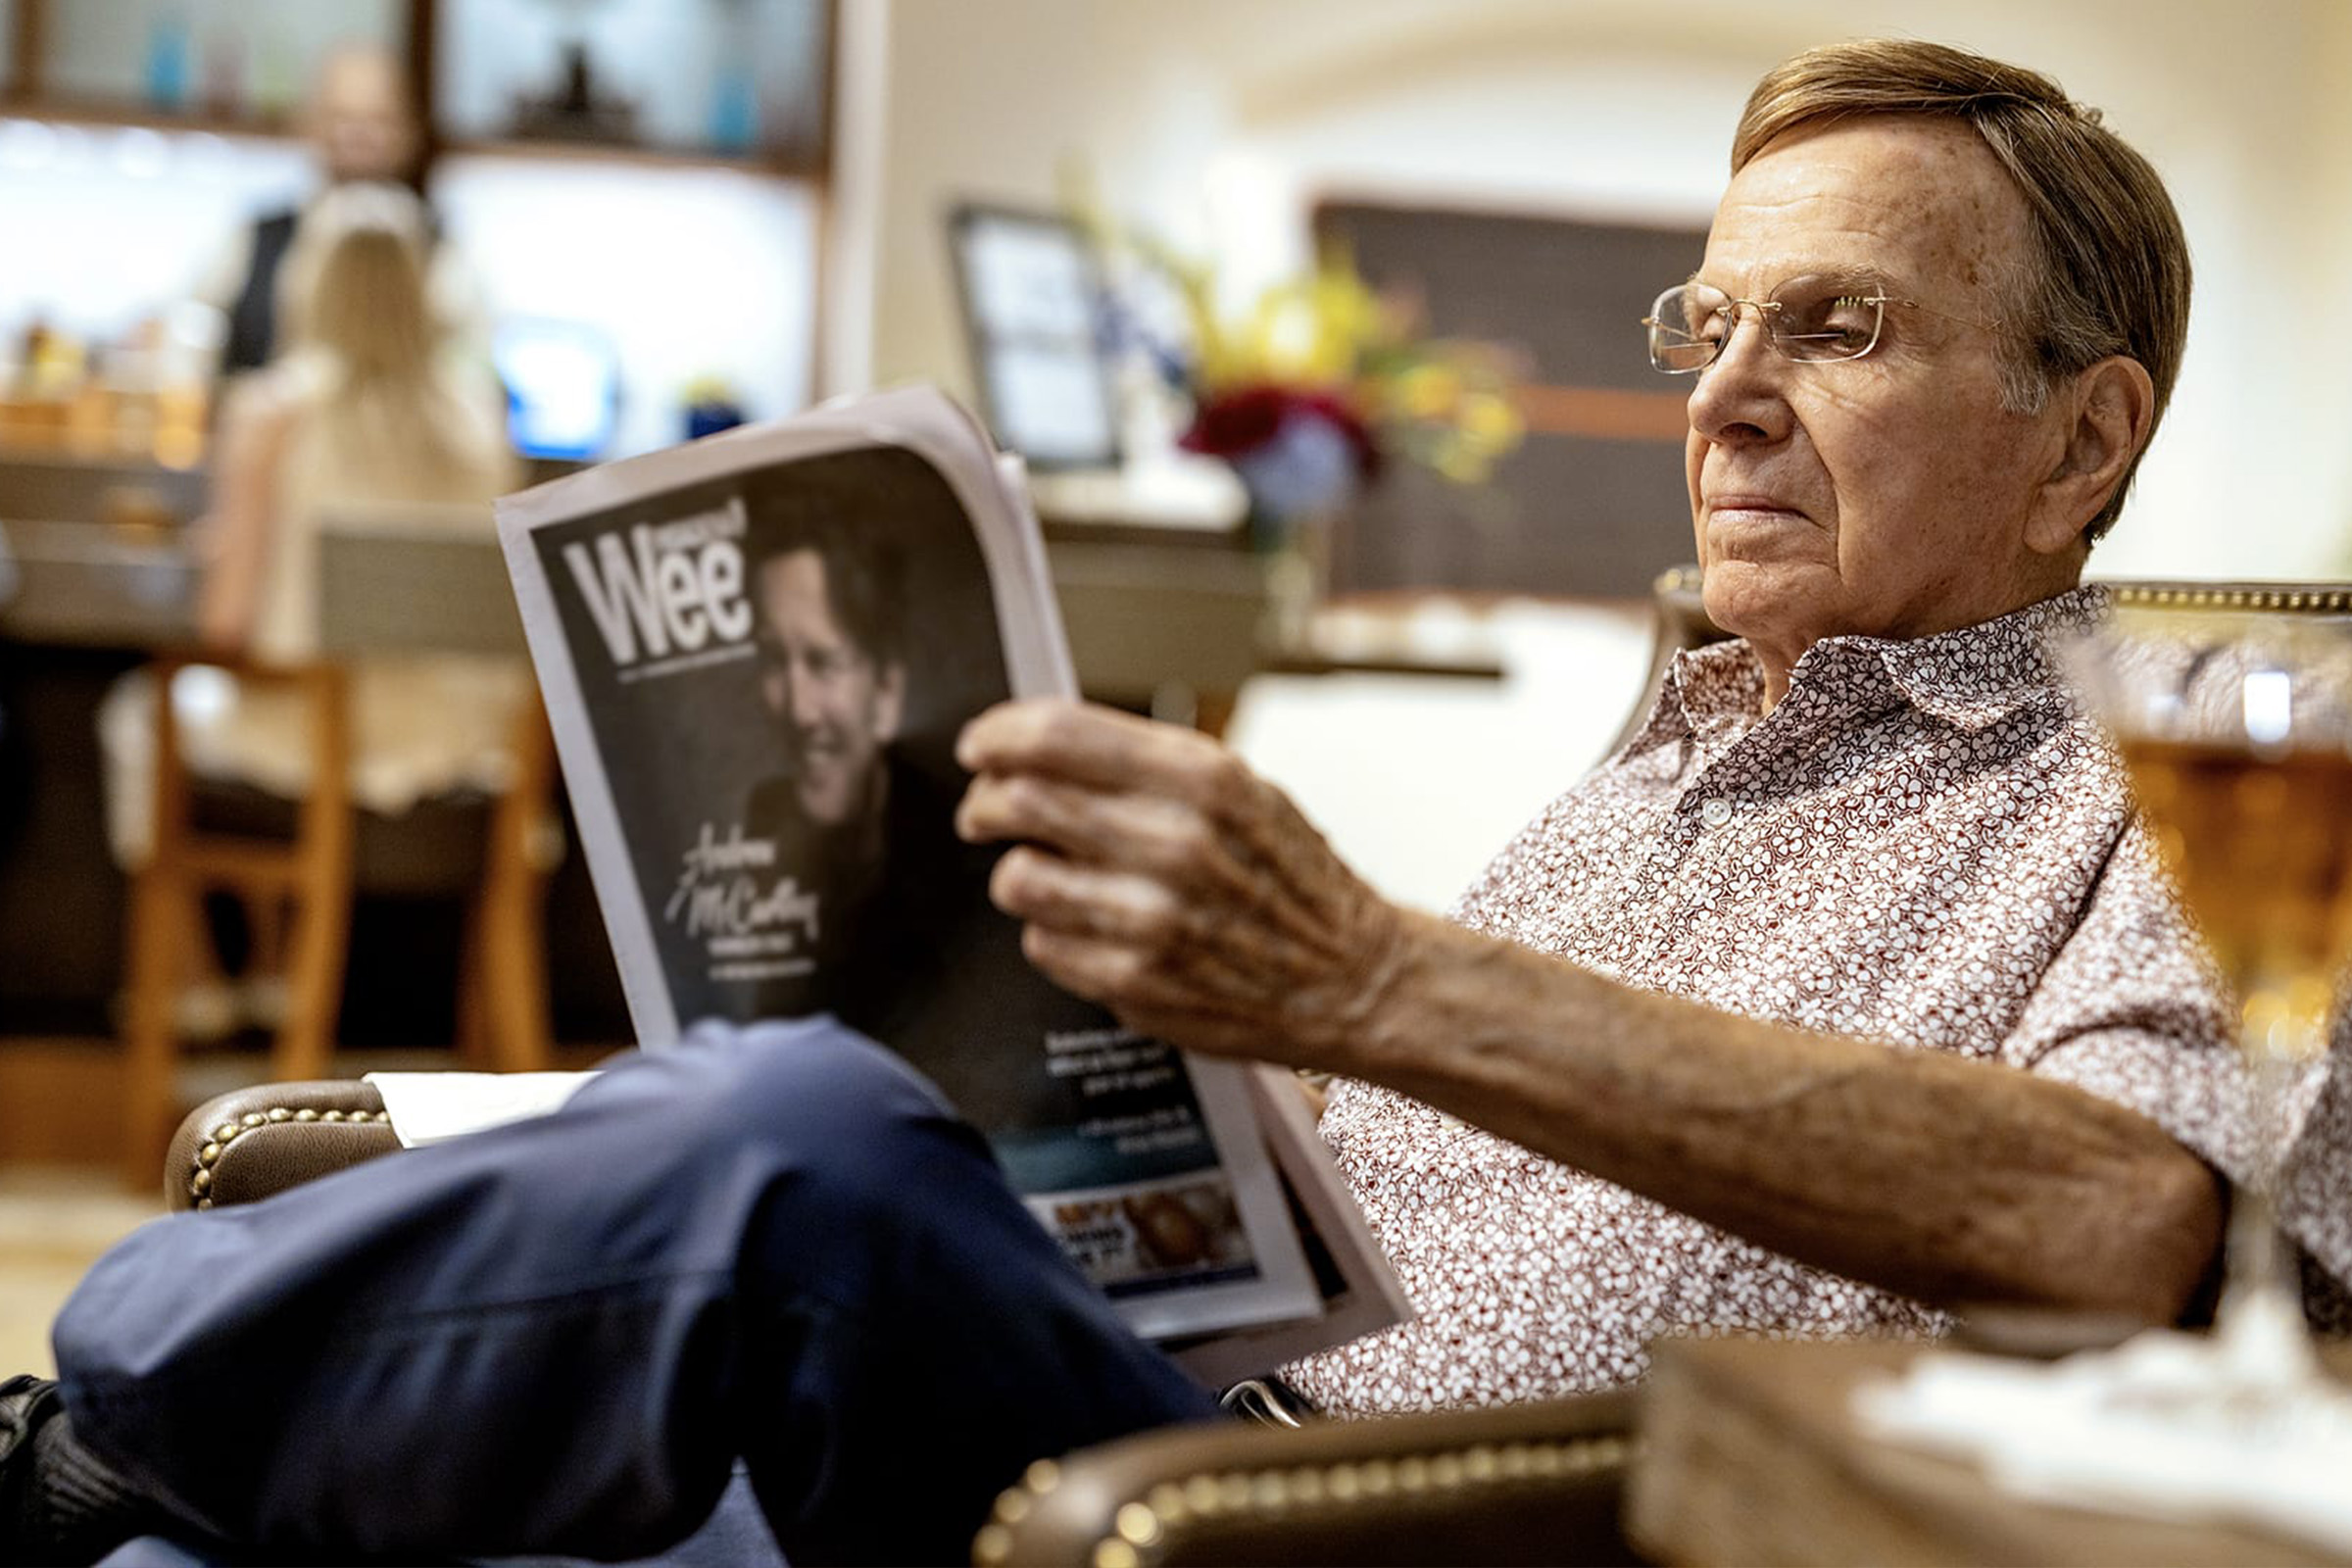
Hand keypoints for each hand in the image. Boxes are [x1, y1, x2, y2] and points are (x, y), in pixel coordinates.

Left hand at [956, 698, 1405, 1068]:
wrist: (1354, 979)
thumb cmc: (1291, 880)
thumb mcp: (1240, 789)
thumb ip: (1145, 764)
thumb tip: (1037, 745)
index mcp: (1201, 779)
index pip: (1055, 734)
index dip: (997, 736)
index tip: (980, 746)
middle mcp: (1174, 844)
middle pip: (1018, 801)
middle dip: (985, 804)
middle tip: (985, 811)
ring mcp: (1151, 920)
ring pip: (1016, 879)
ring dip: (1020, 873)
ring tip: (1053, 875)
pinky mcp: (1133, 984)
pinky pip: (1041, 944)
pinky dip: (1054, 934)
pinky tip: (1095, 929)